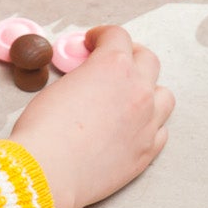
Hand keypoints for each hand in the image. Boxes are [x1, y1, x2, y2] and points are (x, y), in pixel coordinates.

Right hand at [8, 26, 172, 207]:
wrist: (48, 171)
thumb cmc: (44, 130)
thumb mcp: (59, 87)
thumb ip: (84, 78)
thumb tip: (88, 81)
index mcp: (114, 67)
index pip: (117, 36)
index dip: (103, 35)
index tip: (95, 42)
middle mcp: (138, 89)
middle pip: (148, 60)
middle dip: (130, 57)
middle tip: (116, 63)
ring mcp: (148, 121)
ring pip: (163, 96)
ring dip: (149, 91)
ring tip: (130, 98)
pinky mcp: (148, 150)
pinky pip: (161, 130)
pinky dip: (149, 125)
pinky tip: (133, 128)